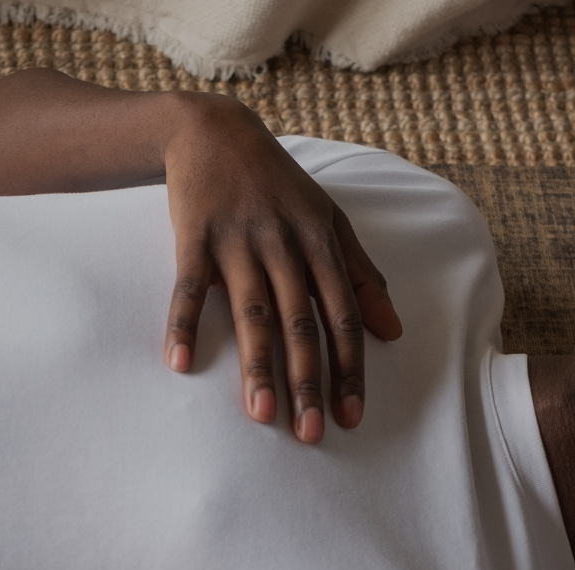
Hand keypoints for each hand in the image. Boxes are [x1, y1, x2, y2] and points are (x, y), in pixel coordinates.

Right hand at [162, 95, 402, 443]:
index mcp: (320, 245)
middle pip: (301, 325)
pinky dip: (184, 324)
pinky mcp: (194, 239)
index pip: (342, 317)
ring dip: (257, 367)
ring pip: (253, 313)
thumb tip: (393, 331)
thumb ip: (362, 275)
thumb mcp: (330, 220)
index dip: (349, 368)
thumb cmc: (278, 185)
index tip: (351, 415)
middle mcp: (284, 246)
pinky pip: (189, 289)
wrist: (213, 131)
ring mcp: (238, 242)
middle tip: (310, 433)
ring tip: (262, 416)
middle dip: (308, 381)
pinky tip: (180, 364)